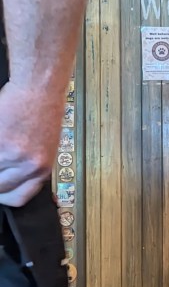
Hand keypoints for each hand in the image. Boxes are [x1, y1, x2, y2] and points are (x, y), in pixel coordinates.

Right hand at [0, 82, 62, 205]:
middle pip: (0, 188)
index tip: (0, 190)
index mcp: (42, 168)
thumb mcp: (46, 147)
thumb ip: (31, 167)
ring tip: (1, 146)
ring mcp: (11, 153)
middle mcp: (28, 165)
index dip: (4, 195)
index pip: (19, 198)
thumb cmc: (44, 111)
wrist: (39, 88)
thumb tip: (17, 181)